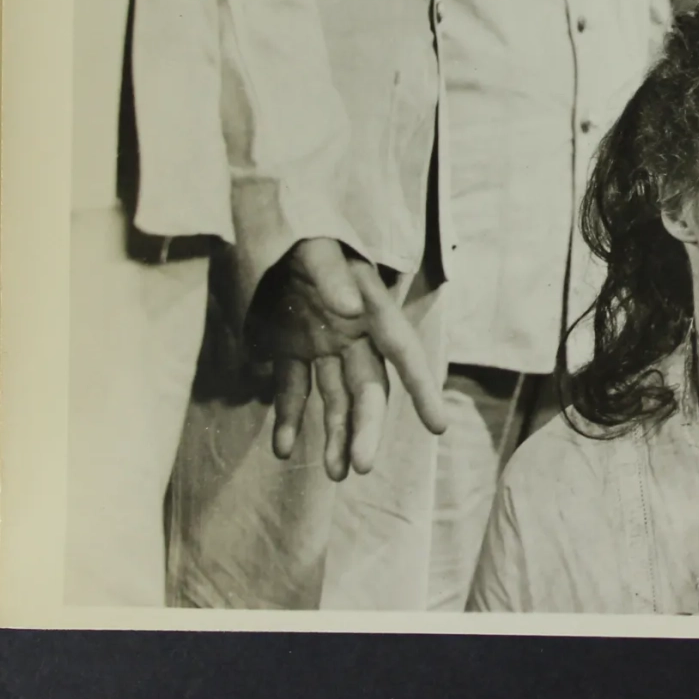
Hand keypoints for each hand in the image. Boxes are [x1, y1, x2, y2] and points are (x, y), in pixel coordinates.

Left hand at [254, 237, 449, 479]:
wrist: (260, 227)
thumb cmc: (297, 233)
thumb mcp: (313, 248)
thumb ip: (330, 275)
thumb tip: (352, 308)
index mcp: (369, 307)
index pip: (402, 352)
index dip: (422, 388)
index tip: (438, 426)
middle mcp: (352, 332)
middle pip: (368, 386)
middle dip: (367, 427)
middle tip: (359, 467)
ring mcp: (321, 343)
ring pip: (336, 397)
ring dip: (337, 434)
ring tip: (334, 472)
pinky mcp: (290, 348)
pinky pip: (293, 390)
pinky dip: (289, 419)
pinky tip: (282, 448)